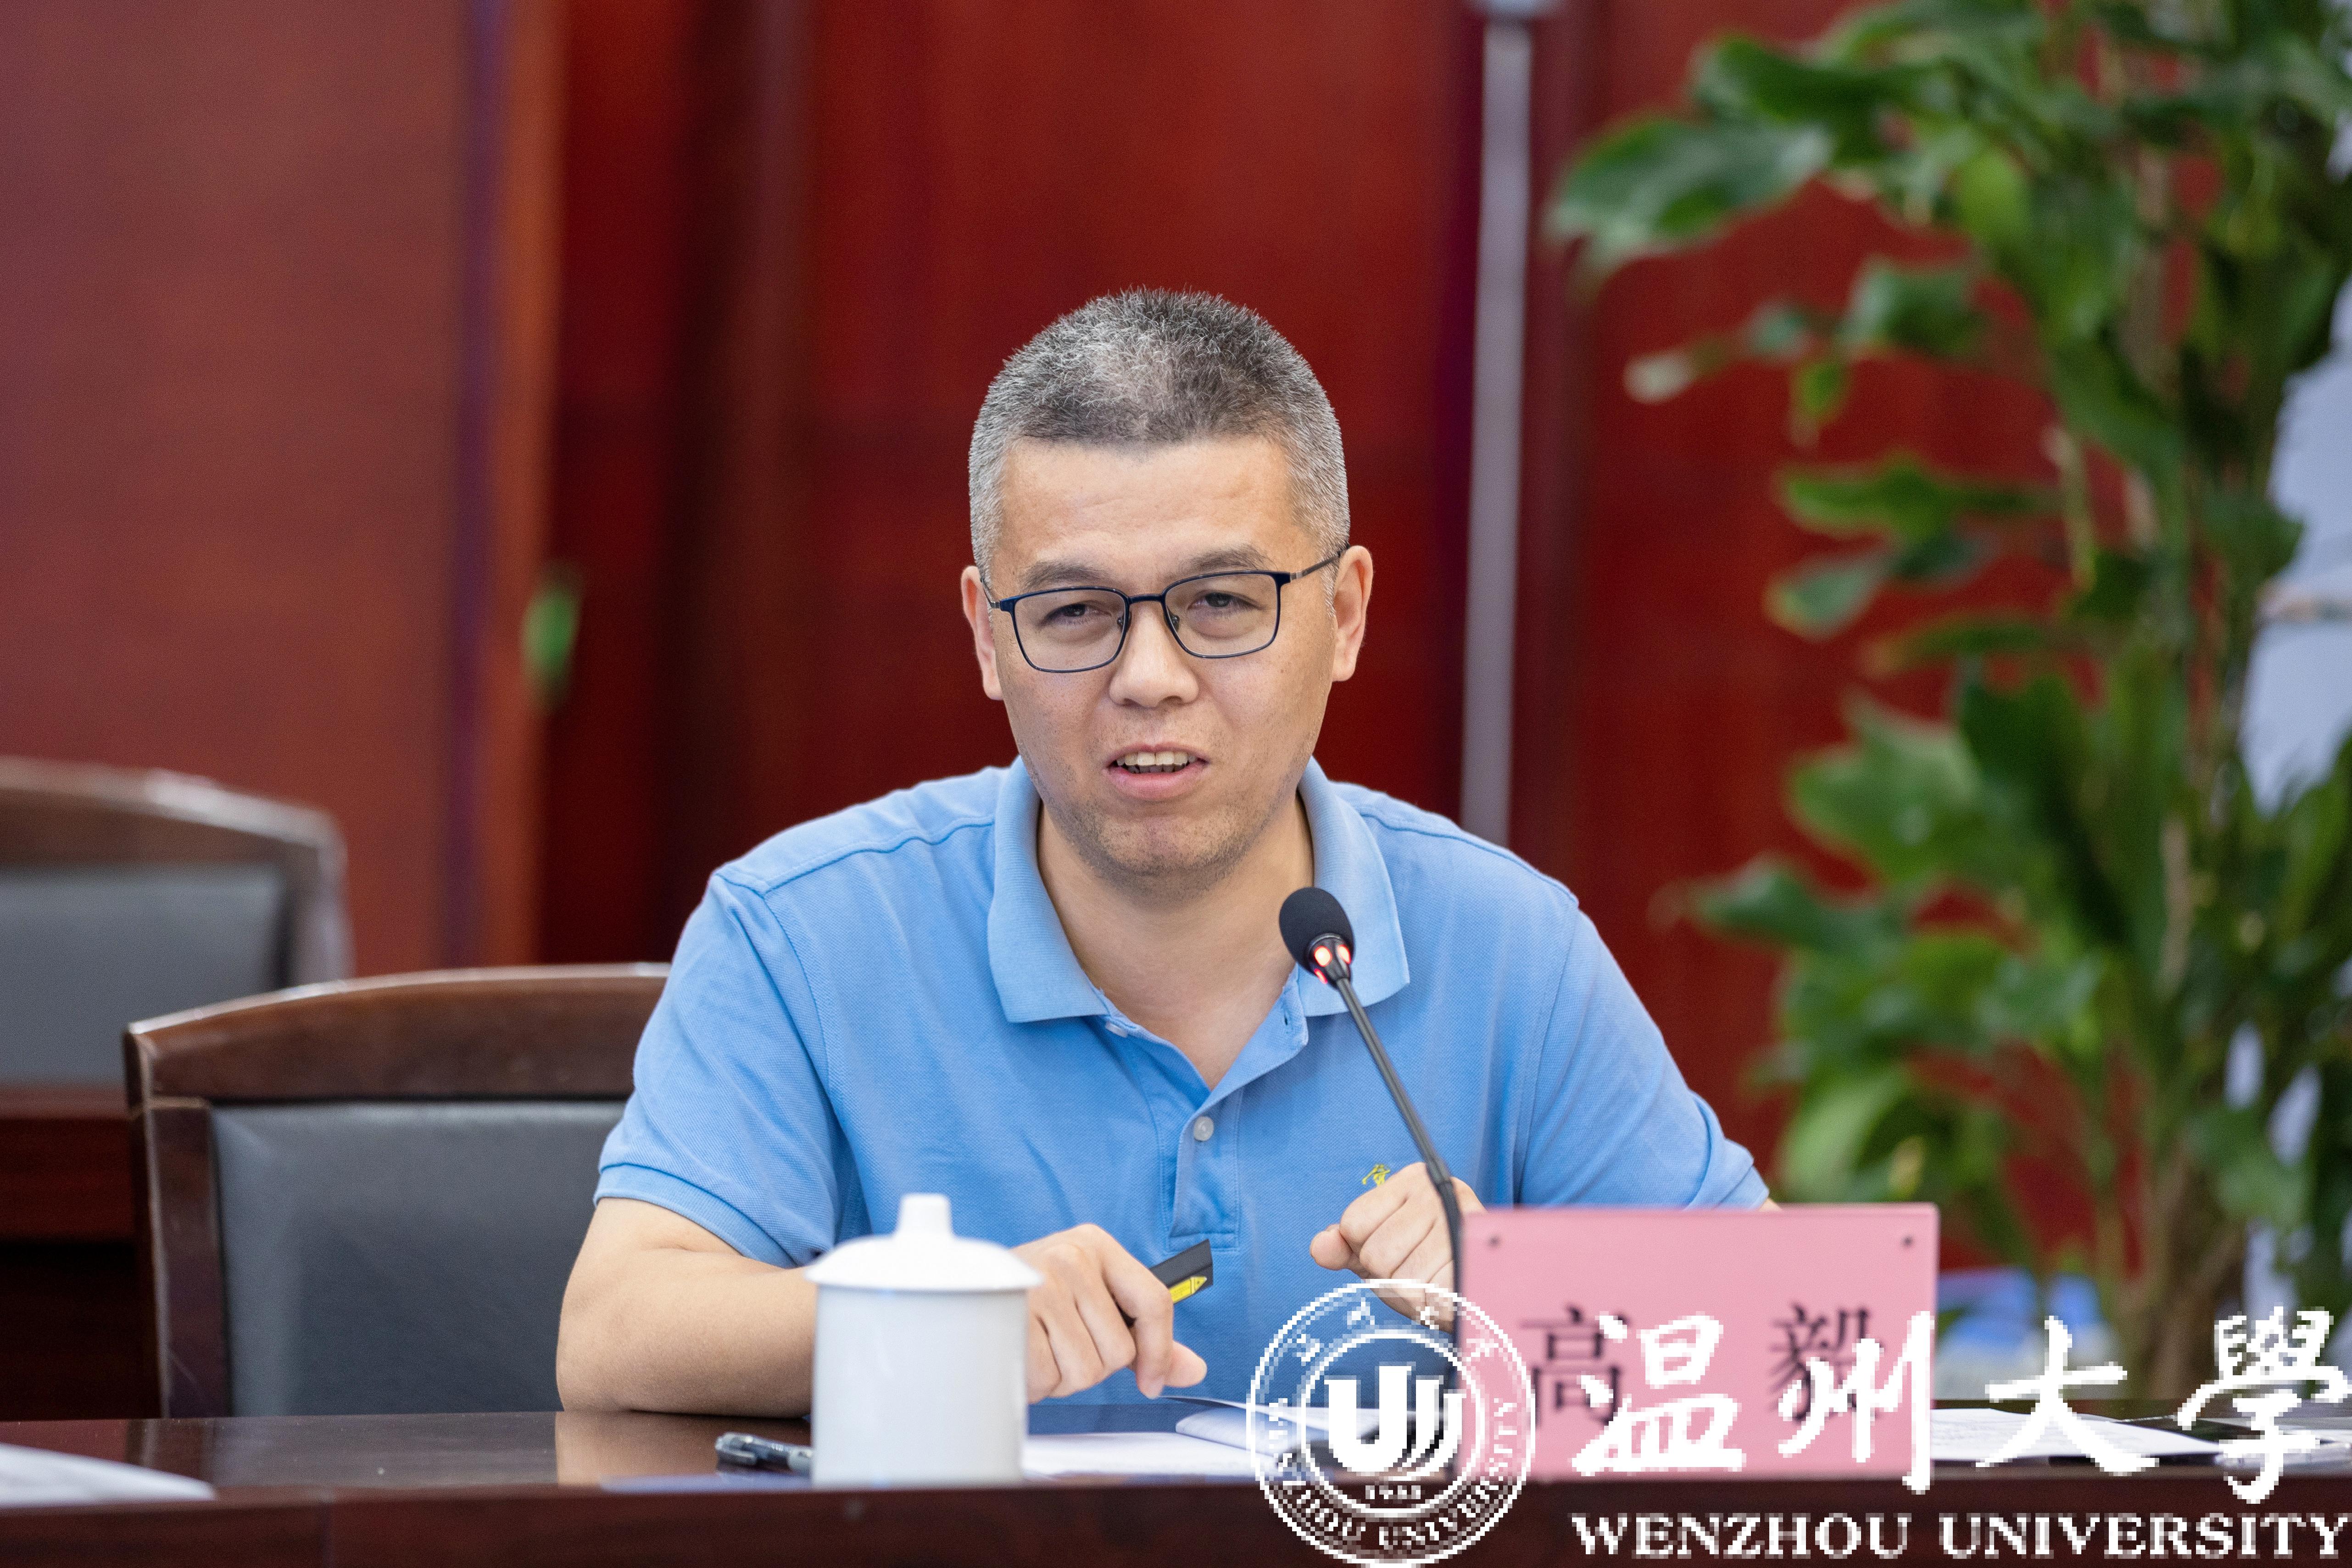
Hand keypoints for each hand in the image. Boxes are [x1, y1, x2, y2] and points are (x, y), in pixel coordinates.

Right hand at [1013, 1223, 1207, 1400]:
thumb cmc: (1038, 1300)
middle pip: (1118, 1350)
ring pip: (1084, 1370)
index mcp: (1096, 1245)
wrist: (968, 1294)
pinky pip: (1047, 1377)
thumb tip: (1193, 1370)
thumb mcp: (1094, 1302)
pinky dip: (1036, 1383)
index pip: (1154, 1302)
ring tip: (1040, 1348)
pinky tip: (1022, 1357)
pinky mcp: (1011, 1316)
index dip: (1159, 1352)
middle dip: (1092, 1365)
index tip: (1150, 1382)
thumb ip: (1147, 1336)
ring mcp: (1040, 1284)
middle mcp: (1070, 1256)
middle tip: (1062, 1345)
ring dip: (1062, 1377)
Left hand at [1308, 1162, 1483, 1326]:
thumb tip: (1319, 1246)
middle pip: (1377, 1254)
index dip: (1365, 1250)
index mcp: (1410, 1181)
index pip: (1353, 1223)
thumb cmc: (1425, 1267)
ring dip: (1415, 1296)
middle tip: (1417, 1274)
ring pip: (1404, 1279)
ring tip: (1434, 1284)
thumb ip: (1343, 1248)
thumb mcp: (1377, 1253)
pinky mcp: (1478, 1256)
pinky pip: (1433, 1295)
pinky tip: (1449, 1293)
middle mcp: (1436, 1191)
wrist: (1485, 1288)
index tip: (1394, 1250)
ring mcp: (1461, 1221)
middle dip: (1391, 1278)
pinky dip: (1437, 1306)